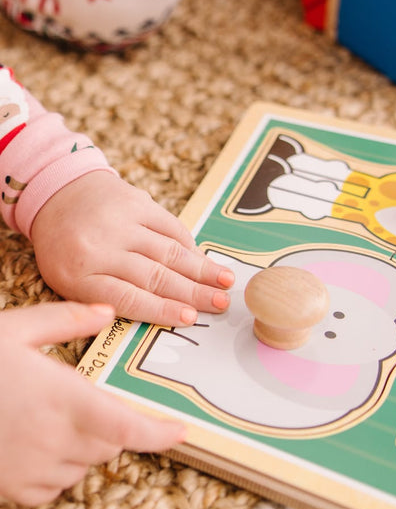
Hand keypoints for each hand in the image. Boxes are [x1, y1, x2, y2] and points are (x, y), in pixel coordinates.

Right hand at [0, 302, 187, 506]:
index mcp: (65, 400)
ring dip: (82, 445)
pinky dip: (56, 466)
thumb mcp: (14, 330)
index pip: (130, 428)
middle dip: (109, 424)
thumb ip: (65, 320)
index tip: (182, 430)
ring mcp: (37, 470)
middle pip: (111, 443)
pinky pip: (56, 484)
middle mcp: (59, 441)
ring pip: (86, 463)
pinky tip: (29, 441)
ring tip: (45, 417)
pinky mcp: (17, 490)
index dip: (160, 434)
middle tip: (77, 401)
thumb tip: (105, 311)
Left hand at [30, 171, 234, 326]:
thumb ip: (113, 298)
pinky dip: (191, 246)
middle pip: (153, 275)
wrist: (57, 191)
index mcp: (76, 274)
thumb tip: (168, 310)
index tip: (190, 317)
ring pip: (168, 251)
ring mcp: (118, 221)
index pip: (127, 297)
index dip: (162, 309)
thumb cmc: (69, 248)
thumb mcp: (74, 281)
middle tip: (221, 304)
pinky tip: (206, 261)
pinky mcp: (136, 201)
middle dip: (193, 292)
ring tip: (226, 283)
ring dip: (201, 270)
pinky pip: (171, 227)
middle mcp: (97, 246)